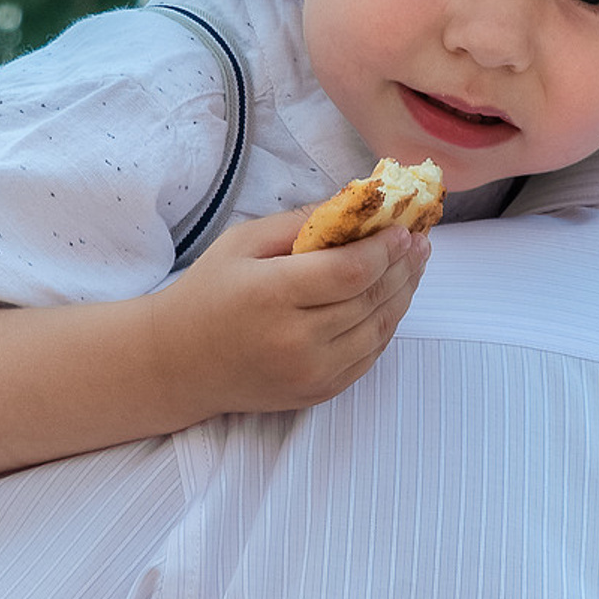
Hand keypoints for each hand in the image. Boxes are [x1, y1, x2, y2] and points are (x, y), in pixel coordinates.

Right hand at [148, 210, 428, 418]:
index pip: (351, 272)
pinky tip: (392, 300)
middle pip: (371, 299)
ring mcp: (310, 373)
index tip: (402, 227)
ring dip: (404, 295)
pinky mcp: (318, 392)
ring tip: (415, 266)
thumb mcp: (242, 243)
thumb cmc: (208, 293)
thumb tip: (357, 206)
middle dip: (403, 266)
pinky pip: (369, 357)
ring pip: (378, 330)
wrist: (178, 364)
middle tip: (420, 241)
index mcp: (272, 296)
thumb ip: (300, 223)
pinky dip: (387, 326)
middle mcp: (295, 340)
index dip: (385, 249)